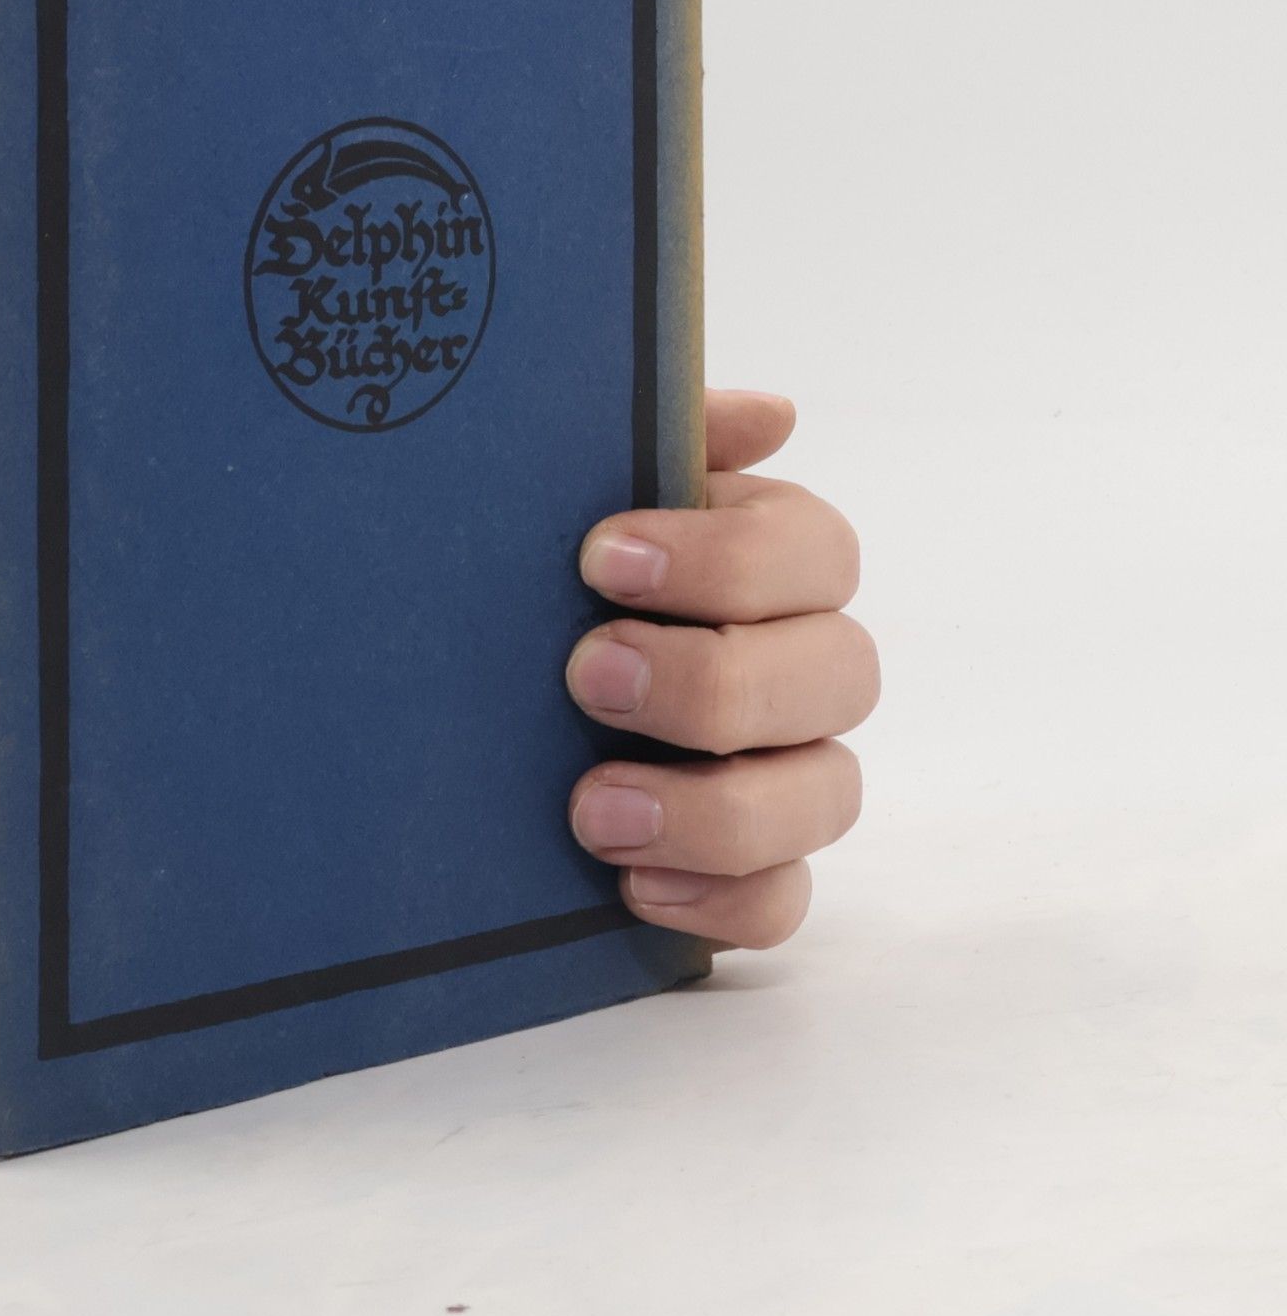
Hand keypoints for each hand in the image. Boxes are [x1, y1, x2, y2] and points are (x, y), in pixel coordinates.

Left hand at [565, 389, 876, 948]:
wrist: (476, 679)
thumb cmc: (554, 569)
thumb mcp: (586, 487)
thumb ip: (667, 440)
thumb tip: (770, 415)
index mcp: (776, 559)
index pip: (817, 553)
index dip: (726, 559)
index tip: (601, 558)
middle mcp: (804, 663)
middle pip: (839, 675)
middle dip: (712, 681)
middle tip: (585, 676)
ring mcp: (790, 770)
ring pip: (827, 796)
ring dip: (716, 808)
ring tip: (594, 809)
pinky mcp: (752, 864)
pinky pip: (785, 901)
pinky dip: (722, 900)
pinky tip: (635, 886)